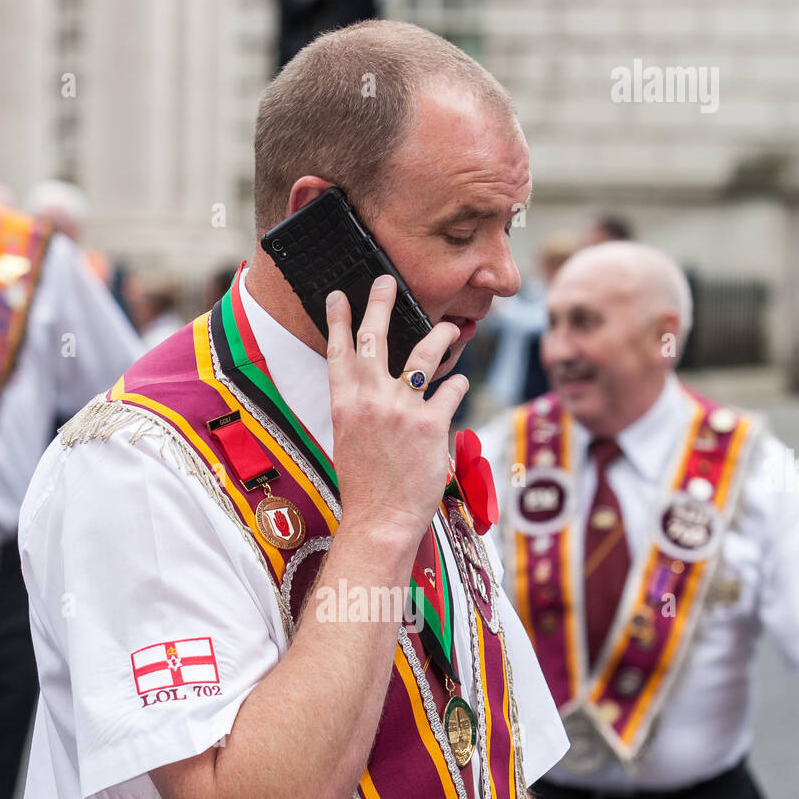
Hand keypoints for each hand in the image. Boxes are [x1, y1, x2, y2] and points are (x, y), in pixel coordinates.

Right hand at [325, 275, 467, 549]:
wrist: (380, 519)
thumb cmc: (365, 486)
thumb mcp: (349, 441)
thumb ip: (360, 408)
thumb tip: (377, 386)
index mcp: (345, 404)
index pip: (339, 351)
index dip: (339, 319)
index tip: (339, 295)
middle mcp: (371, 399)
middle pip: (376, 338)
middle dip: (381, 304)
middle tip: (386, 280)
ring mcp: (402, 409)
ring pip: (424, 354)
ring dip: (441, 335)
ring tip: (452, 326)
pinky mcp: (431, 423)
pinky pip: (451, 389)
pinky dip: (457, 384)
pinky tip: (458, 382)